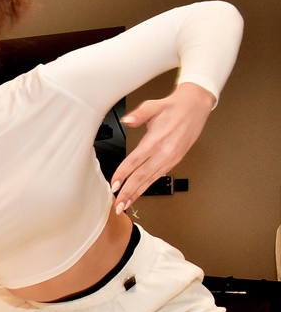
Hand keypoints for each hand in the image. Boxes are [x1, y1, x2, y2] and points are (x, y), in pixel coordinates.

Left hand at [110, 82, 216, 212]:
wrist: (196, 107)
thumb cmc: (174, 107)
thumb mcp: (154, 106)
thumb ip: (139, 114)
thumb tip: (127, 120)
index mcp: (157, 140)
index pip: (136, 161)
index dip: (124, 174)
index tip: (114, 185)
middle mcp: (165, 152)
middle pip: (143, 176)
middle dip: (129, 192)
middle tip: (118, 205)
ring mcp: (170, 158)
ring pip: (150, 180)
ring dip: (137, 194)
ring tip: (126, 205)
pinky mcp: (174, 161)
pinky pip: (157, 177)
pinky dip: (146, 187)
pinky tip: (138, 194)